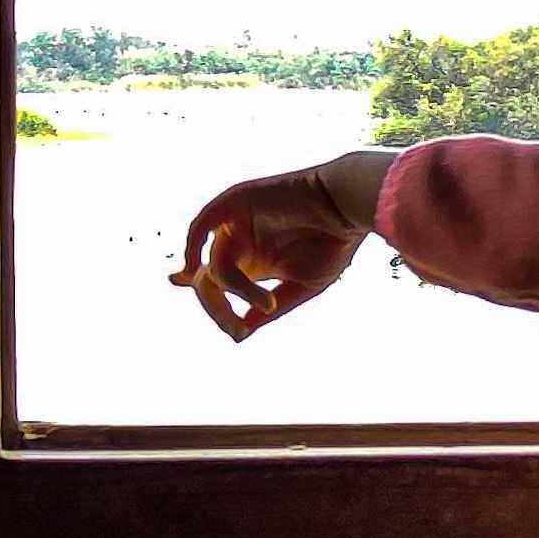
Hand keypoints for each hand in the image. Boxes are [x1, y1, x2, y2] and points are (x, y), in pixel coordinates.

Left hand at [174, 149, 394, 339]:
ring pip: (214, 264)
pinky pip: (200, 227)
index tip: (234, 332)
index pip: (216, 286)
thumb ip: (271, 309)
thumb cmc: (333, 243)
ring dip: (237, 289)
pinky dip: (192, 248)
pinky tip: (193, 272)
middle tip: (238, 327)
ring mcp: (234, 224)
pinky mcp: (233, 203)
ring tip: (269, 302)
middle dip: (218, 309)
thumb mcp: (302, 285)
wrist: (346, 205)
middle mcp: (239, 244)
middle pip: (207, 281)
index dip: (214, 307)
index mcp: (253, 262)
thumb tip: (239, 334)